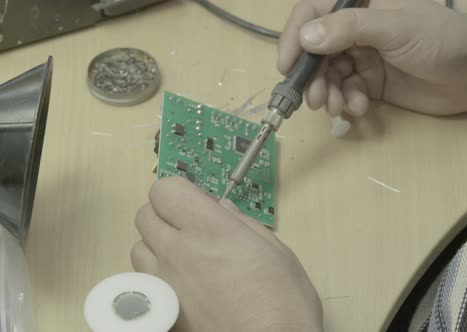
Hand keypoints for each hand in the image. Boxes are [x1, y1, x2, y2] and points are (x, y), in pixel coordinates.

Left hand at [132, 177, 322, 331]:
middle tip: (189, 227)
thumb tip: (223, 209)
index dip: (178, 193)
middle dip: (165, 215)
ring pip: (139, 248)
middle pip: (145, 215)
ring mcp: (166, 282)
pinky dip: (156, 276)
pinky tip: (182, 284)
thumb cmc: (283, 305)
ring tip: (184, 258)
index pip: (165, 190)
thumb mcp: (276, 252)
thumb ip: (244, 224)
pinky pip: (144, 280)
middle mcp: (180, 252)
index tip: (193, 202)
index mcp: (211, 229)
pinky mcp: (162, 308)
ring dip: (157, 246)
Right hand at [279, 0, 466, 115]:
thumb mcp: (395, 28)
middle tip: (315, 99)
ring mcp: (364, 56)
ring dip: (329, 92)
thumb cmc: (441, 40)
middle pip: (315, 49)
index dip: (294, 37)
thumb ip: (350, 29)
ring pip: (329, 74)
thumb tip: (305, 37)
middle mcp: (356, 29)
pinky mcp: (372, 82)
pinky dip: (347, 101)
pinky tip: (359, 108)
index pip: (312, 12)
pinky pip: (347, 91)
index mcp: (360, 4)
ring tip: (338, 107)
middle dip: (312, 75)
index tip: (287, 66)